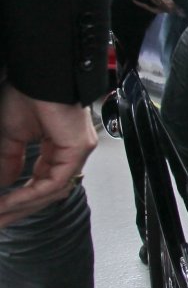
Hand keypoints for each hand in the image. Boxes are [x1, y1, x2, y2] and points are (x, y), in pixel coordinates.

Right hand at [0, 84, 95, 227]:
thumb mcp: (10, 135)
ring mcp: (78, 152)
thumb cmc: (28, 95)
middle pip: (47, 192)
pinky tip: (10, 201)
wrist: (39, 74)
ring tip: (0, 213)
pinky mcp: (78, 149)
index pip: (41, 183)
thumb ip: (9, 161)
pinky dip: (29, 194)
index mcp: (59, 148)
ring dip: (21, 205)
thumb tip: (3, 185)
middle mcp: (72, 153)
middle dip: (18, 209)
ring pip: (51, 191)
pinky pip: (54, 181)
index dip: (18, 200)